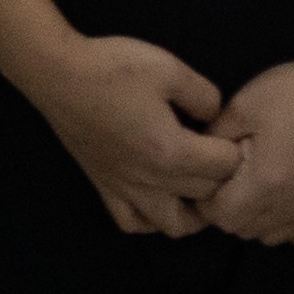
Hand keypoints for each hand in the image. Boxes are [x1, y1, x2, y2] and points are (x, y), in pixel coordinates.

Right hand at [16, 29, 245, 236]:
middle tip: (222, 151)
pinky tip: (157, 197)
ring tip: (198, 185)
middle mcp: (152, 179)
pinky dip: (150, 219)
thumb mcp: (168, 67)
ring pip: (174, 225)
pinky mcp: (104, 186)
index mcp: (172, 150)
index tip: (234, 132)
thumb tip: (216, 116)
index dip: (237, 148)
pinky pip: (133, 223)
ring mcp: (126, 188)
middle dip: (223, 176)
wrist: (57, 73)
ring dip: (195, 212)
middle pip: (206, 194)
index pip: (225, 166)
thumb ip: (205, 95)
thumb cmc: (112, 67)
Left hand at [201, 51, 293, 245]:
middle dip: (228, 210)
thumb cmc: (293, 94)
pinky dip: (284, 223)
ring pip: (271, 237)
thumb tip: (200, 157)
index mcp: (266, 183)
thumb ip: (214, 138)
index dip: (206, 200)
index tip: (208, 178)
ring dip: (255, 219)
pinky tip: (283, 195)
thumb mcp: (243, 106)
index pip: (220, 216)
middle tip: (228, 179)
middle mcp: (292, 207)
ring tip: (255, 186)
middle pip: (243, 230)